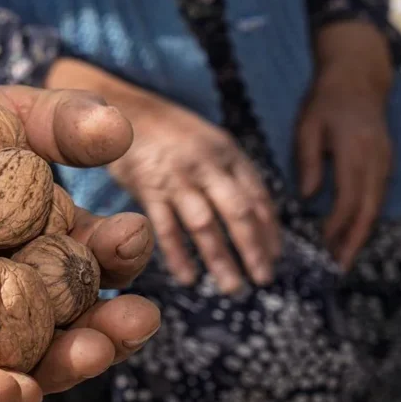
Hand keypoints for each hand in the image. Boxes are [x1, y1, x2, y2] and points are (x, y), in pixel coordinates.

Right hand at [44, 58, 279, 293]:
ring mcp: (177, 179)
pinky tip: (188, 278)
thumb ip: (229, 173)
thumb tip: (252, 212)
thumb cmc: (169, 133)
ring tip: (232, 287)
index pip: (258, 196)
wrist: (124, 114)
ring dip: (221, 259)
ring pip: (205, 225)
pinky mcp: (149, 190)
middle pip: (238, 212)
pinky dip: (178, 256)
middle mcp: (207, 166)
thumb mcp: (208, 143)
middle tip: (264, 279)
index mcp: (228, 154)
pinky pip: (167, 228)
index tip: (276, 257)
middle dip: (254, 248)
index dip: (270, 229)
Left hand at [299, 22, 393, 269]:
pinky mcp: (385, 162)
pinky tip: (352, 232)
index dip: (337, 225)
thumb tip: (307, 196)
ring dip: (361, 233)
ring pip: (375, 206)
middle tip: (339, 266)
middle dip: (354, 240)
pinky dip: (366, 218)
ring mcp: (384, 162)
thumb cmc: (326, 101)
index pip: (348, 198)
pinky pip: (377, 196)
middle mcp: (375, 161)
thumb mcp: (308, 126)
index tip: (323, 246)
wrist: (358, 77)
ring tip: (344, 257)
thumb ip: (308, 161)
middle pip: (368, 210)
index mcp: (354, 152)